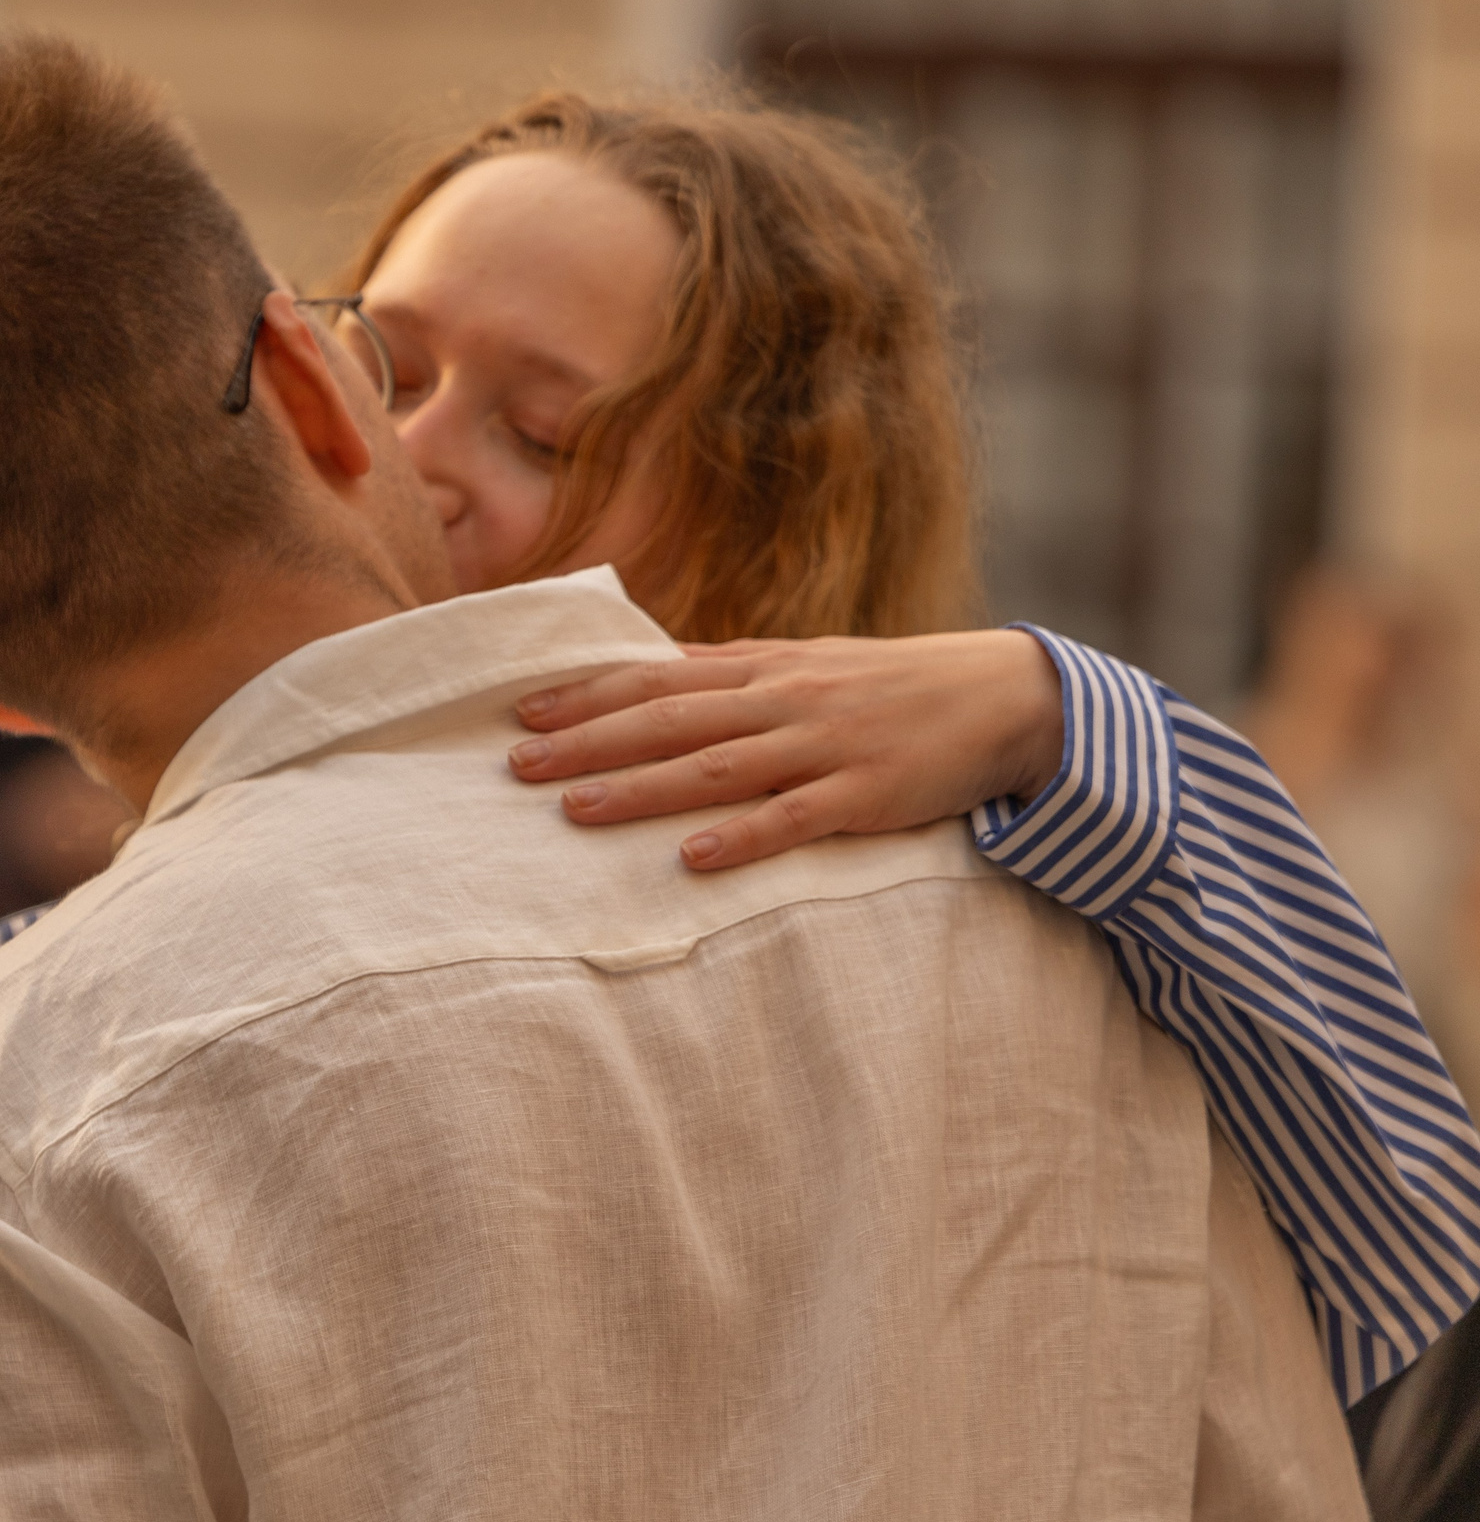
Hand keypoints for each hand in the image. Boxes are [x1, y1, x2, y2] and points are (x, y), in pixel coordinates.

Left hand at [505, 629, 1066, 869]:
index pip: (656, 676)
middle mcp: (782, 701)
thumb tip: (644, 670)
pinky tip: (691, 857)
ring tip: (575, 809)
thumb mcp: (802, 664)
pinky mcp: (865, 794)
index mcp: (762, 669)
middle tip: (517, 763)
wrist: (1004, 695)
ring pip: (716, 768)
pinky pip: (793, 820)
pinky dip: (741, 838)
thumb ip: (725, 672)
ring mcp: (823, 746)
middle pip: (668, 720)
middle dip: (589, 740)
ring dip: (642, 788)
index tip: (522, 709)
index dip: (587, 693)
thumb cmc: (886, 686)